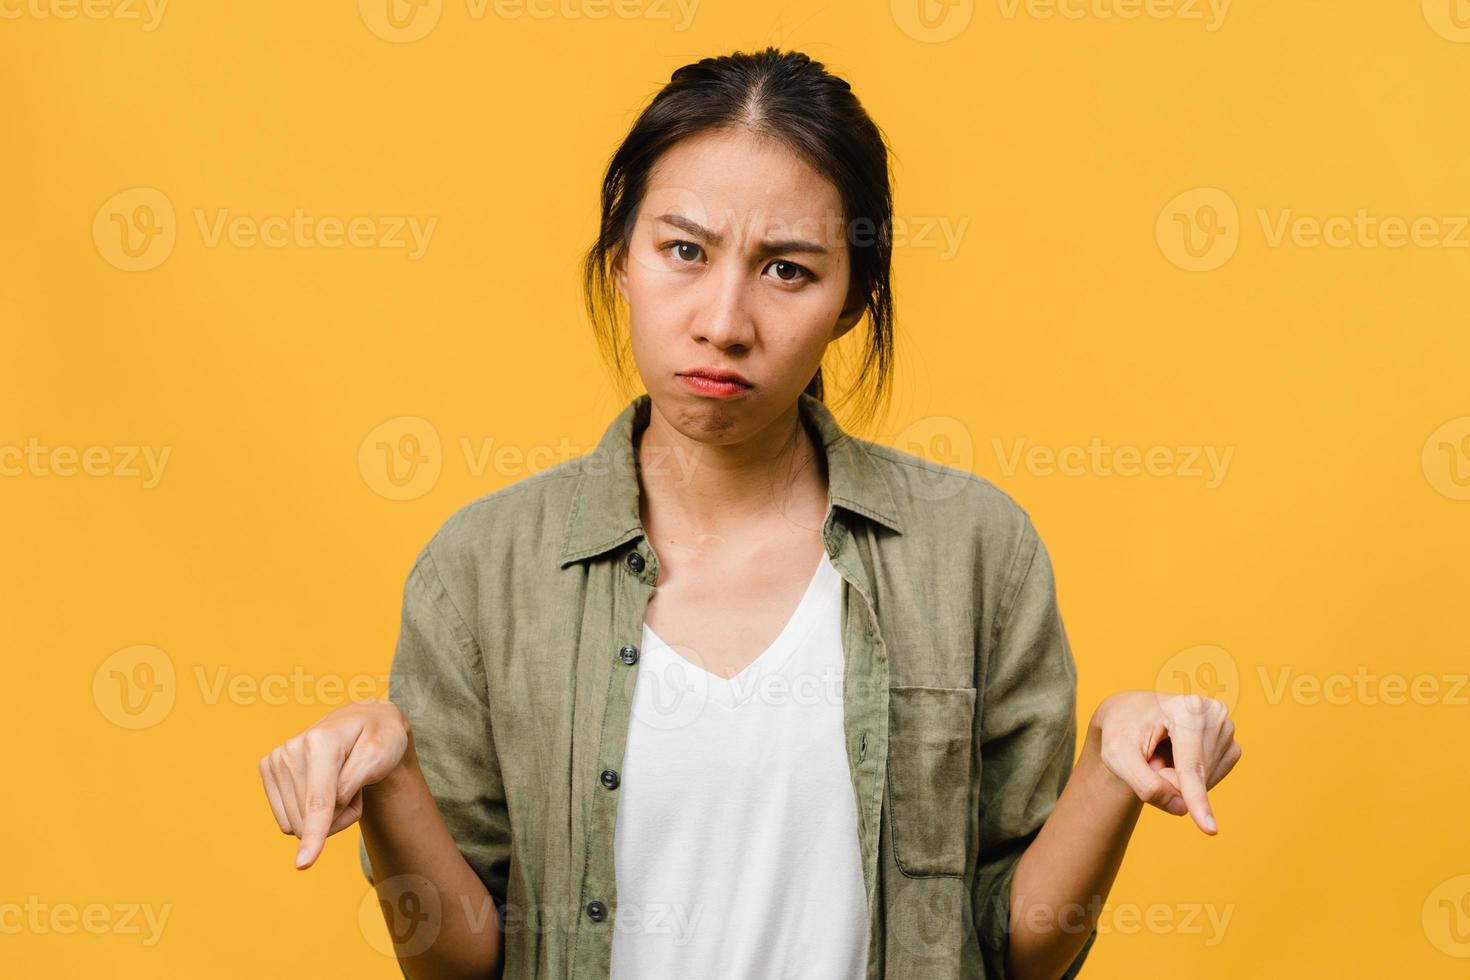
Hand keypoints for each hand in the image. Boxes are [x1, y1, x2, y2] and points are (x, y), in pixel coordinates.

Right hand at [258, 697, 411, 868]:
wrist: (366, 722)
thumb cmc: (380, 739)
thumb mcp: (381, 757)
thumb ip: (352, 784)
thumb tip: (320, 815)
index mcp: (321, 741)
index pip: (318, 801)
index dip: (314, 834)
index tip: (304, 864)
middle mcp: (292, 748)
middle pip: (308, 819)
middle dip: (338, 816)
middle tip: (356, 787)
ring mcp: (276, 759)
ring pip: (295, 823)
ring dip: (326, 816)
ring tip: (342, 783)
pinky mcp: (268, 769)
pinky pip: (286, 818)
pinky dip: (309, 813)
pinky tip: (323, 785)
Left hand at [1088, 691, 1241, 834]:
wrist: (1132, 713)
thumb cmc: (1122, 731)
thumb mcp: (1117, 756)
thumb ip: (1145, 784)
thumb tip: (1182, 809)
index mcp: (1186, 709)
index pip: (1190, 766)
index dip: (1196, 798)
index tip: (1210, 830)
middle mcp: (1214, 714)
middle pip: (1196, 776)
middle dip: (1169, 779)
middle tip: (1150, 756)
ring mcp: (1227, 729)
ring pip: (1206, 781)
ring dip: (1179, 778)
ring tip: (1162, 752)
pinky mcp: (1231, 745)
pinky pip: (1212, 780)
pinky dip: (1191, 778)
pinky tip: (1178, 756)